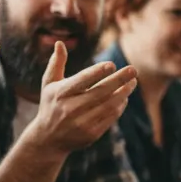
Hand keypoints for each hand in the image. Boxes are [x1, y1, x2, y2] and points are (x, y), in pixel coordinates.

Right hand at [21, 42, 137, 155]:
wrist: (47, 139)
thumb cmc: (50, 105)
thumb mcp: (48, 84)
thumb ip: (56, 63)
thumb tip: (60, 42)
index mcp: (60, 93)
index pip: (81, 81)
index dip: (97, 72)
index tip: (111, 64)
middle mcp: (70, 108)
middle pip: (100, 92)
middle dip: (119, 80)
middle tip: (133, 70)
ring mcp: (81, 123)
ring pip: (108, 105)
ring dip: (123, 93)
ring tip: (133, 82)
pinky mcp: (90, 135)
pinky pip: (110, 118)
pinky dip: (119, 107)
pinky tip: (124, 97)